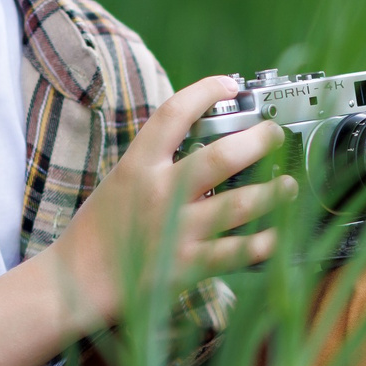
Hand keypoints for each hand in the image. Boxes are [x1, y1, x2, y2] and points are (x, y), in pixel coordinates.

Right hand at [45, 75, 292, 331]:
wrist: (76, 280)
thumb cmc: (97, 231)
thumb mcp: (120, 181)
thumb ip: (156, 164)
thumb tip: (198, 144)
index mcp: (138, 165)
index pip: (175, 113)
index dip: (207, 91)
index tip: (230, 84)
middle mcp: (160, 192)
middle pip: (221, 156)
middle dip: (258, 140)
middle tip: (274, 134)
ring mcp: (176, 229)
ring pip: (240, 204)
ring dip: (273, 192)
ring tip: (289, 184)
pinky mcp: (187, 265)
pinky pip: (236, 252)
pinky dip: (261, 243)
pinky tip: (275, 236)